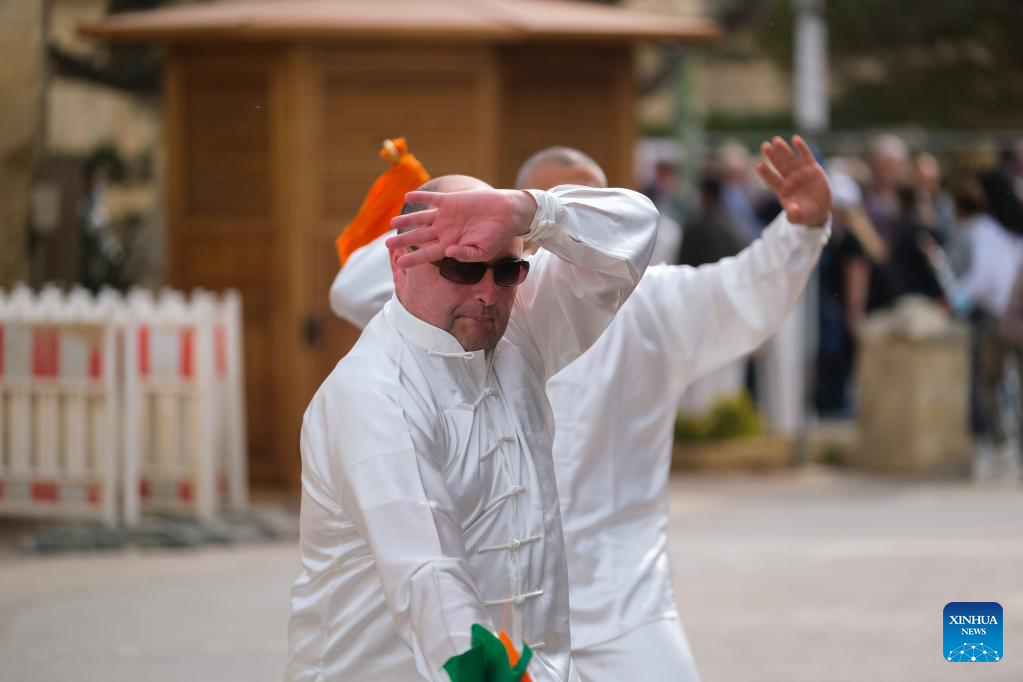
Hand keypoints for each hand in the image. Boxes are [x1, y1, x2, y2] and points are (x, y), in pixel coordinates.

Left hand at [386, 189, 536, 267]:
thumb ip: (466, 254)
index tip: (399, 264)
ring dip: (407, 220)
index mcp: (451, 245)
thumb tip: (449, 252)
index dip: (413, 259)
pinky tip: (407, 196)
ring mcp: (446, 216)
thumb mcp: (484, 252)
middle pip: (419, 237)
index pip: (427, 254)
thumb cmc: (498, 236)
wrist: (508, 213)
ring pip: (421, 219)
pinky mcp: (451, 201)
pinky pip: (432, 199)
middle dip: (403, 241)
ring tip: (392, 223)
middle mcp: (445, 231)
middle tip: (387, 246)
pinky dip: (420, 197)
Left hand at [756, 135, 831, 227]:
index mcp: (782, 190)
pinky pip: (806, 156)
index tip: (758, 164)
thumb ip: (793, 215)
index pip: (771, 179)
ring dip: (783, 150)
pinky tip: (795, 139)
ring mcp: (800, 173)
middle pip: (779, 166)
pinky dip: (801, 148)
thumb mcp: (799, 217)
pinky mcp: (812, 169)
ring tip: (776, 140)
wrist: (819, 211)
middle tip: (764, 145)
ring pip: (790, 159)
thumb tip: (791, 212)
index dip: (765, 173)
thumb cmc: (804, 214)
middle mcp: (789, 179)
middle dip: (772, 156)